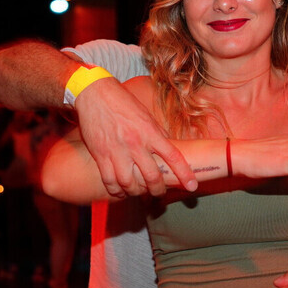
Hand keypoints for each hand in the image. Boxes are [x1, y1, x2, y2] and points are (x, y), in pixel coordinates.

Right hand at [75, 78, 195, 197]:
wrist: (96, 94)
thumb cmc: (124, 103)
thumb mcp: (146, 116)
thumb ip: (157, 134)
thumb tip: (169, 150)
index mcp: (150, 132)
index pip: (173, 157)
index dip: (184, 174)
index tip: (192, 186)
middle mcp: (135, 144)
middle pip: (152, 177)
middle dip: (158, 190)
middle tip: (159, 193)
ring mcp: (117, 151)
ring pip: (129, 183)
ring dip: (137, 193)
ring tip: (140, 192)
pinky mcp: (100, 155)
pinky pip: (109, 181)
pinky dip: (117, 191)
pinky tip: (121, 191)